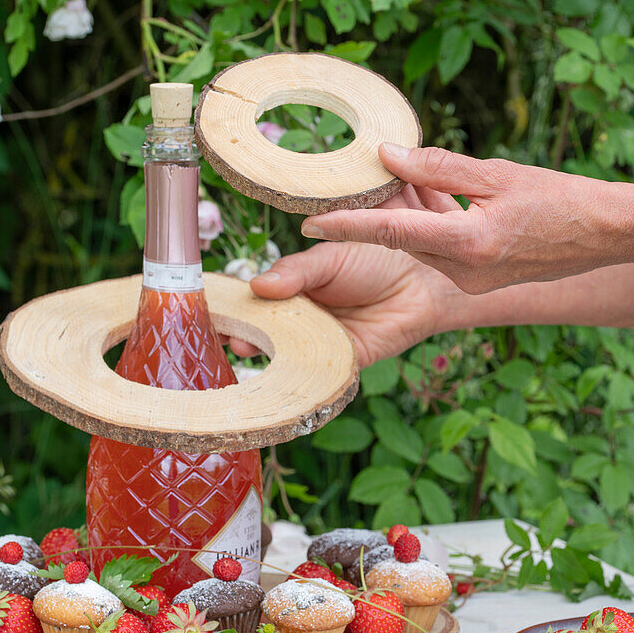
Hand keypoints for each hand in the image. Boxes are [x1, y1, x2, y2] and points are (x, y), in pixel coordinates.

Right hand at [231, 236, 452, 366]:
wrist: (422, 279)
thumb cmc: (376, 258)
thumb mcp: (329, 258)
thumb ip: (295, 271)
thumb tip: (257, 285)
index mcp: (293, 289)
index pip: (255, 300)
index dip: (234, 306)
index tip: (211, 308)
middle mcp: (301, 319)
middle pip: (264, 330)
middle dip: (242, 332)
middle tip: (224, 331)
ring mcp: (319, 342)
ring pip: (285, 352)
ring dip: (264, 352)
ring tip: (244, 344)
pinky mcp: (341, 362)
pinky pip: (315, 372)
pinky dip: (298, 374)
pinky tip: (282, 371)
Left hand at [300, 143, 633, 293]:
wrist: (608, 234)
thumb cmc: (560, 199)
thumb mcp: (497, 173)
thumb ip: (438, 167)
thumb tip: (387, 155)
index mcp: (468, 244)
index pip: (391, 233)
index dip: (347, 227)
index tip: (309, 223)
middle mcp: (465, 272)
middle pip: (404, 240)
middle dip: (379, 214)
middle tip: (358, 182)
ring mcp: (473, 282)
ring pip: (421, 246)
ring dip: (409, 218)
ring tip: (402, 181)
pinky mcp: (480, 281)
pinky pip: (441, 252)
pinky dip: (433, 227)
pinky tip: (436, 199)